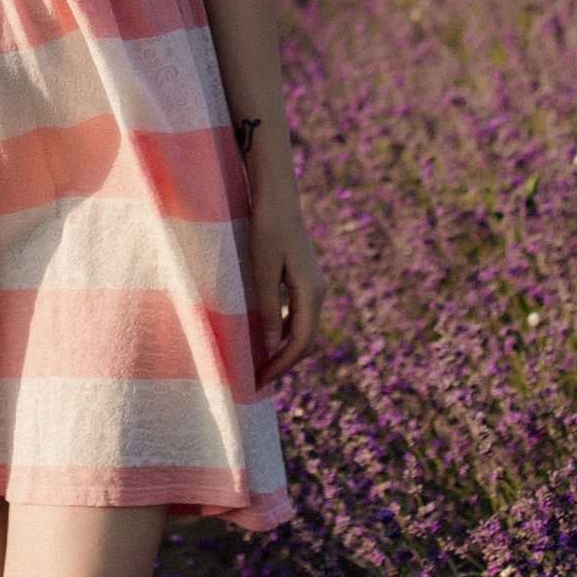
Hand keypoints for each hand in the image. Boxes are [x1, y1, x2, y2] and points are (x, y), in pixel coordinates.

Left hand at [247, 157, 324, 391]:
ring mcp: (313, 285)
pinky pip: (297, 315)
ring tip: (260, 364)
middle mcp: (318, 292)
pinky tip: (265, 337)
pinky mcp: (303, 278)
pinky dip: (283, 332)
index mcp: (311, 292)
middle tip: (258, 380)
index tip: (260, 381)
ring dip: (284, 349)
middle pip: (306, 340)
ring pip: (302, 329)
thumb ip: (266, 308)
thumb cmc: (266, 228)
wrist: (277, 195)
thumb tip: (271, 346)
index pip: (301, 342)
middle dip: (284, 363)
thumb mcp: (261, 270)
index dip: (281, 365)